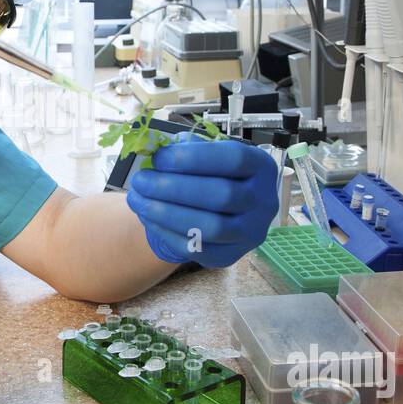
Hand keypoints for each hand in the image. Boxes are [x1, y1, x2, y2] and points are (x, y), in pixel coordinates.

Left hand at [126, 134, 277, 267]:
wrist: (216, 212)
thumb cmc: (209, 175)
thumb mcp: (203, 154)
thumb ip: (185, 148)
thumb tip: (152, 147)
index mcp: (261, 167)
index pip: (234, 159)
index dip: (194, 158)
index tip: (160, 157)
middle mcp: (264, 201)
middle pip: (222, 195)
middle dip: (174, 187)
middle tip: (141, 180)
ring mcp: (250, 233)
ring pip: (211, 227)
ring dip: (167, 213)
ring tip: (138, 199)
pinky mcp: (230, 256)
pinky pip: (197, 248)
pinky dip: (167, 232)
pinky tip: (147, 217)